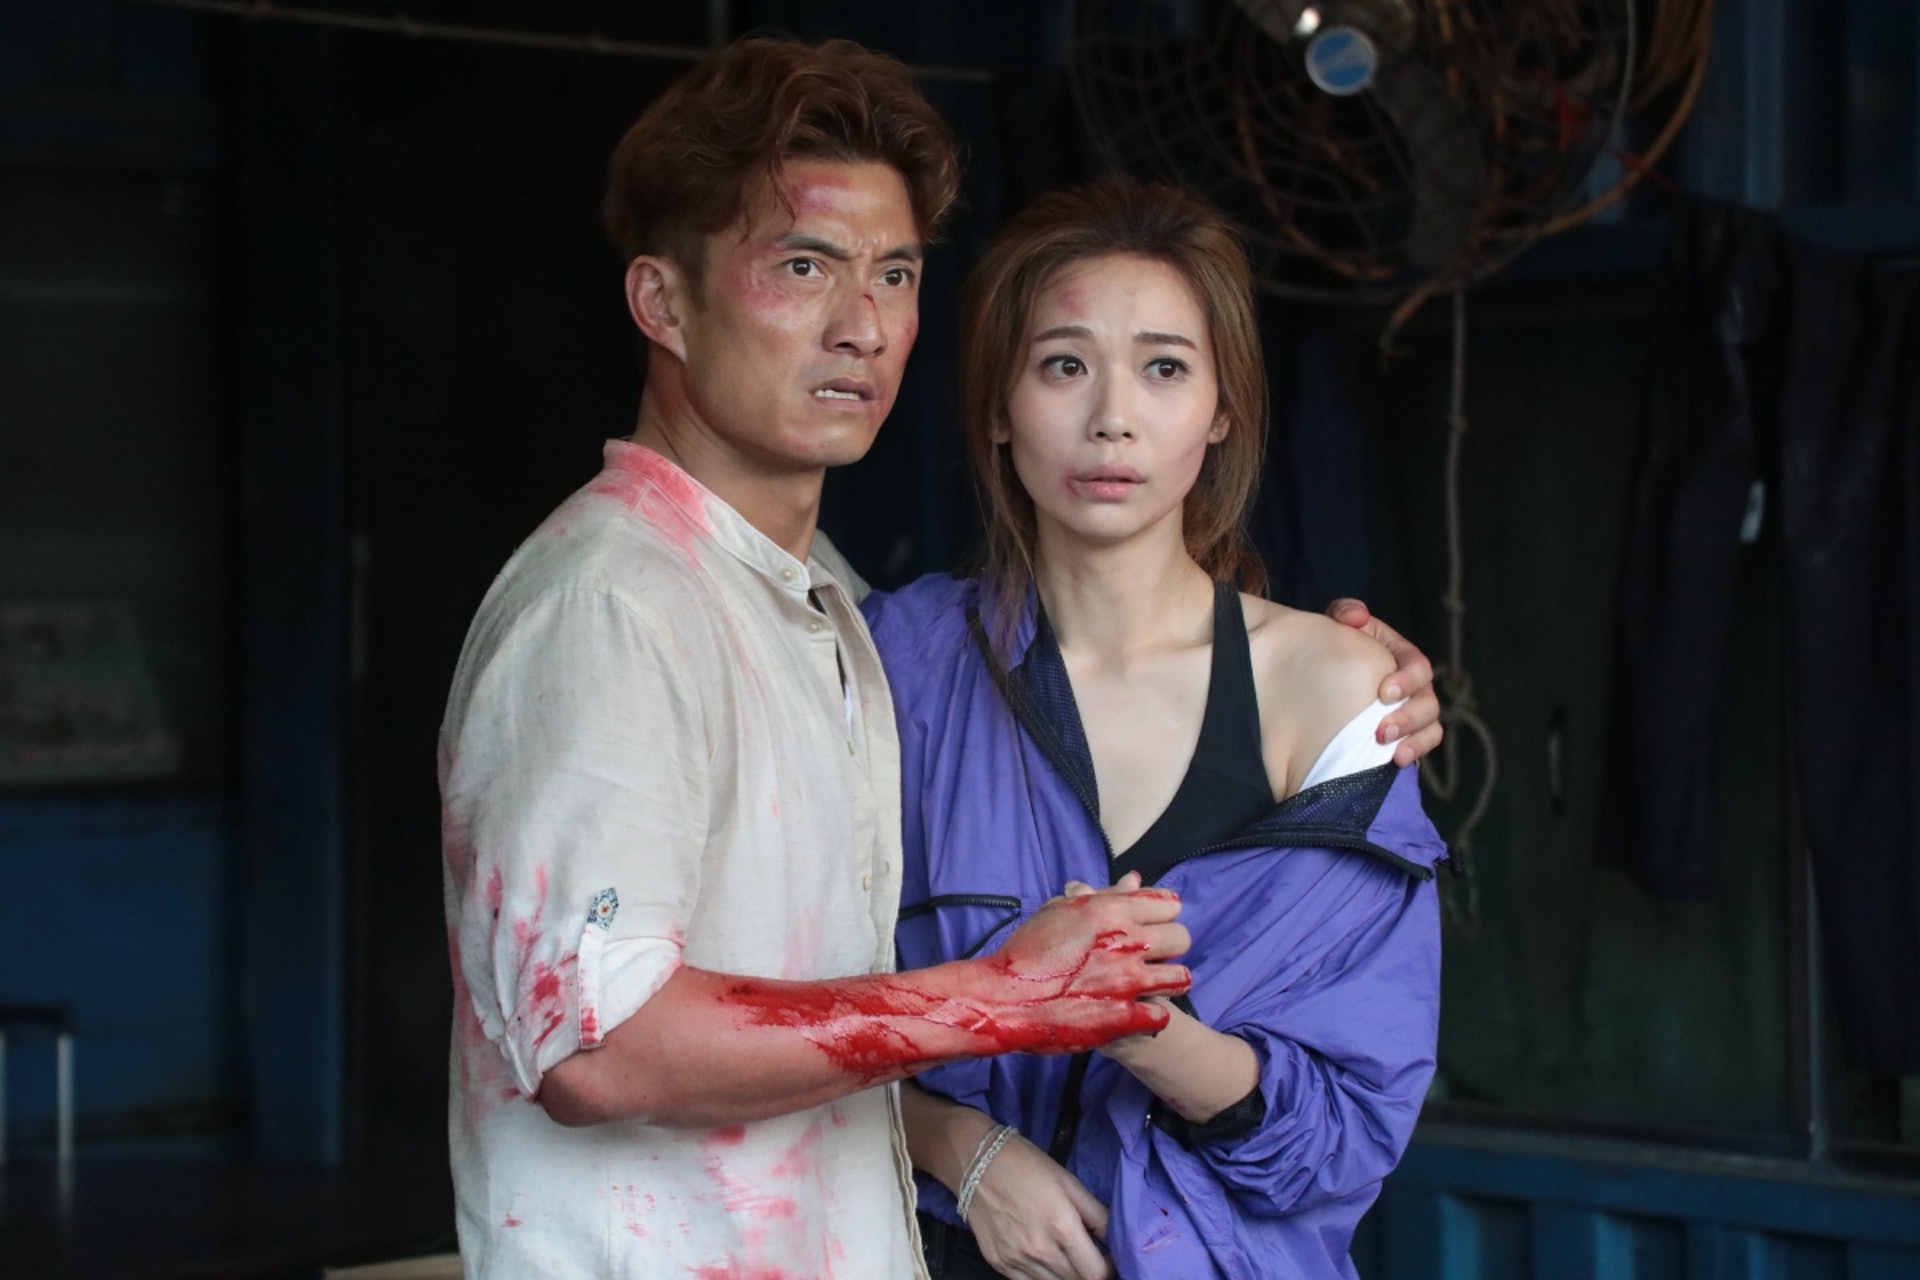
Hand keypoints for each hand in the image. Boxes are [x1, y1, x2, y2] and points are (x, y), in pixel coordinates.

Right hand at [966, 1128, 1115, 1279]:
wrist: (976, 1161)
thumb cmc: (1026, 1166)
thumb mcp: (1069, 1183)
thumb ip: (1097, 1215)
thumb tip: (1114, 1240)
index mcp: (1061, 1226)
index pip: (1096, 1273)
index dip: (1109, 1268)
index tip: (1108, 1257)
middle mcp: (1039, 1249)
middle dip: (1087, 1270)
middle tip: (1087, 1253)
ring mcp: (1016, 1260)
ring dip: (1065, 1275)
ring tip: (1065, 1255)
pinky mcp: (998, 1263)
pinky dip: (1041, 1277)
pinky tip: (1042, 1258)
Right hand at [969, 884, 1189, 1055]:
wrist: (1003, 1000)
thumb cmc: (1025, 951)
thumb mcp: (1059, 911)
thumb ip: (1101, 895)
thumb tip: (1134, 881)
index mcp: (1110, 911)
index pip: (1169, 904)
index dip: (1163, 914)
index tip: (1155, 922)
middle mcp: (1126, 942)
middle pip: (1182, 938)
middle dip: (1170, 945)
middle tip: (1151, 955)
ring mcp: (1127, 982)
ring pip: (1181, 978)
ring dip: (1168, 980)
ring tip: (1152, 985)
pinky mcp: (1124, 1018)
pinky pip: (1161, 1015)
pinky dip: (1151, 1015)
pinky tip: (1136, 1012)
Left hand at [1325, 598, 1442, 766]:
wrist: (1322, 673)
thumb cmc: (1335, 645)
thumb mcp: (1338, 624)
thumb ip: (1345, 613)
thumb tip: (1357, 616)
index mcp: (1403, 657)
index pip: (1418, 667)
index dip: (1408, 681)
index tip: (1384, 693)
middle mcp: (1414, 686)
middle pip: (1429, 703)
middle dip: (1409, 718)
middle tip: (1381, 731)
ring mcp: (1412, 712)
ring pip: (1430, 728)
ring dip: (1414, 742)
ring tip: (1393, 754)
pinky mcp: (1405, 735)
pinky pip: (1420, 747)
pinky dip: (1413, 754)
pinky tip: (1394, 764)